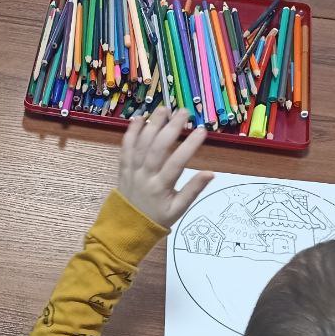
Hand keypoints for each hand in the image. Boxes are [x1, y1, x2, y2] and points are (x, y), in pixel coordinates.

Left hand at [117, 108, 214, 227]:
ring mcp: (132, 170)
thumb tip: (211, 173)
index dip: (189, 146)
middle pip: (157, 148)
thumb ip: (193, 190)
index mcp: (160, 188)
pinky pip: (125, 147)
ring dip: (153, 124)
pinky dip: (131, 132)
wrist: (128, 226)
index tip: (202, 131)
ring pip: (140, 144)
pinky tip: (140, 118)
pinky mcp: (123, 167)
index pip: (176, 164)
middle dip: (171, 128)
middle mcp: (145, 176)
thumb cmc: (157, 217)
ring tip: (165, 109)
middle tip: (184, 112)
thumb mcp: (178, 209)